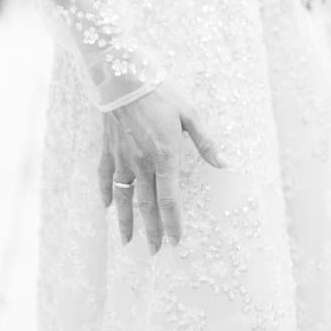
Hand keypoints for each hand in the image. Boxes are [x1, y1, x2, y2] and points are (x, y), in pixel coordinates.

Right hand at [98, 80, 228, 252]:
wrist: (124, 78)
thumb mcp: (190, 114)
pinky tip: (107, 207)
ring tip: (127, 241)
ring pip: (123, 198)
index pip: (169, 200)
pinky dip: (105, 195)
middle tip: (154, 252)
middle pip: (146, 205)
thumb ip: (206, 142)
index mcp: (165, 157)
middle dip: (151, 230)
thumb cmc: (161, 94)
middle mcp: (141, 164)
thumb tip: (225, 163)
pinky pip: (105, 178)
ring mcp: (121, 159)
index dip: (173, 223)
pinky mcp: (108, 150)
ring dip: (126, 221)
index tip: (176, 242)